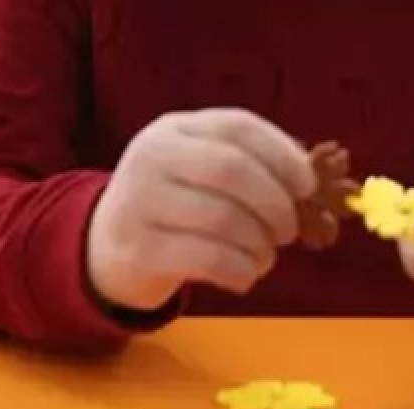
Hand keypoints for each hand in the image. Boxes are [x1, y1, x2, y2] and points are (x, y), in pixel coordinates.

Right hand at [87, 109, 315, 310]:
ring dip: (260, 246)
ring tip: (265, 258)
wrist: (104, 247)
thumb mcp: (198, 171)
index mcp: (175, 129)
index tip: (307, 186)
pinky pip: (208, 259)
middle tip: (289, 231)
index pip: (239, 127)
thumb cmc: (173, 206)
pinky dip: (240, 271)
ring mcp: (140, 202)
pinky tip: (244, 277)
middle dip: (275, 204)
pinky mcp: (139, 250)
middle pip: (232, 170)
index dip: (283, 155)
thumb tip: (309, 182)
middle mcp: (152, 157)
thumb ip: (247, 166)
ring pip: (223, 220)